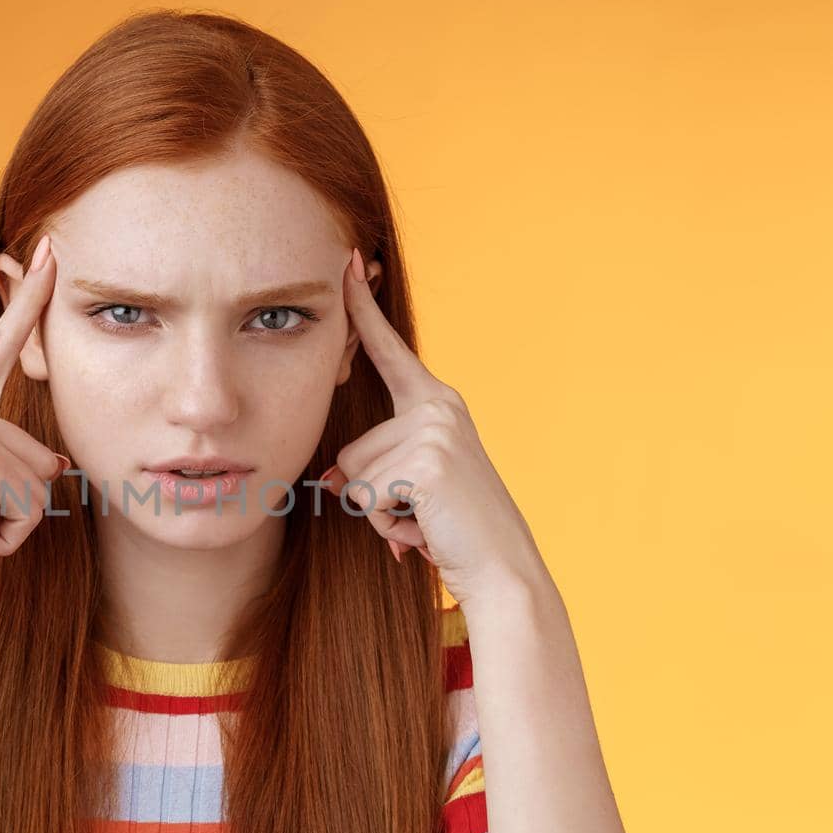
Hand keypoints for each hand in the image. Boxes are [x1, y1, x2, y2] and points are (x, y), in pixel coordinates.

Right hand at [0, 234, 68, 616]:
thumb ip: (5, 462)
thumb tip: (57, 465)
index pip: (0, 345)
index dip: (29, 299)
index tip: (49, 254)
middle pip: (42, 456)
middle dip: (16, 503)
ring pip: (41, 485)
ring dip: (10, 522)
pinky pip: (32, 509)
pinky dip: (7, 539)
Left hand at [319, 247, 546, 604]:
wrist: (503, 569)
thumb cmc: (454, 531)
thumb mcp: (408, 490)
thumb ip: (371, 471)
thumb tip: (330, 481)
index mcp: (436, 404)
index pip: (388, 350)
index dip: (362, 308)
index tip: (348, 262)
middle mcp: (438, 408)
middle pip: (351, 449)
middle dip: (372, 493)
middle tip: (422, 510)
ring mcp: (434, 431)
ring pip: (354, 477)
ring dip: (380, 512)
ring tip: (425, 520)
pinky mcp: (426, 462)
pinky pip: (366, 497)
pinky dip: (387, 524)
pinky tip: (425, 529)